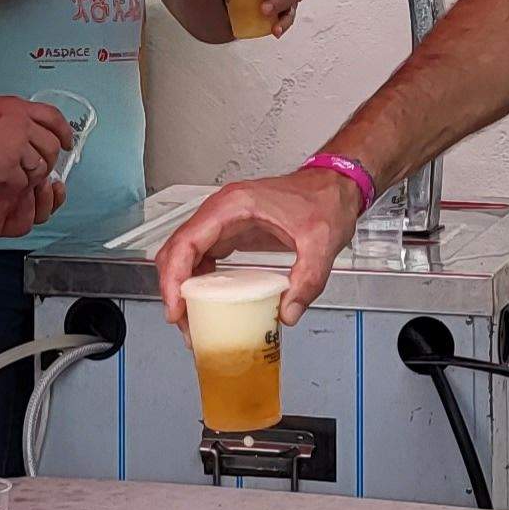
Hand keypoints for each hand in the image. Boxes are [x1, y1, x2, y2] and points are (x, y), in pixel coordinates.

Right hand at [0, 96, 74, 188]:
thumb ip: (10, 119)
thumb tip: (20, 130)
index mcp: (17, 107)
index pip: (53, 118)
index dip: (64, 131)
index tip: (67, 140)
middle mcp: (22, 125)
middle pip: (50, 146)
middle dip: (48, 159)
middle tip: (40, 165)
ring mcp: (18, 147)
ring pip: (39, 168)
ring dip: (31, 174)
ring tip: (16, 175)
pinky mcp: (9, 168)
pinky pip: (23, 182)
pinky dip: (15, 185)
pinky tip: (3, 182)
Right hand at [151, 167, 366, 326]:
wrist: (335, 187)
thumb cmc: (324, 200)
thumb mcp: (321, 243)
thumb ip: (307, 281)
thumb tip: (287, 314)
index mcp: (233, 206)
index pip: (187, 241)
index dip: (174, 276)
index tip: (177, 307)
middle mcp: (222, 211)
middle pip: (178, 250)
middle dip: (173, 288)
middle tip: (183, 322)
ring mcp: (224, 221)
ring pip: (185, 254)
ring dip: (182, 286)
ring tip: (192, 319)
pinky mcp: (231, 232)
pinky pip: (202, 256)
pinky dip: (196, 280)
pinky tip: (205, 302)